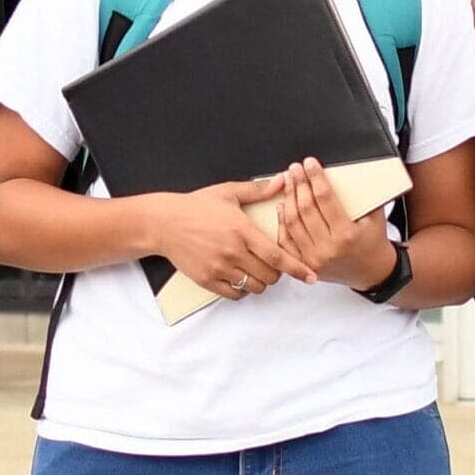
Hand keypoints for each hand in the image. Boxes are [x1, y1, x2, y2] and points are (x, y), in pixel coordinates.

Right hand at [157, 177, 316, 299]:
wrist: (164, 222)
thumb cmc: (197, 205)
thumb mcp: (228, 192)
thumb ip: (258, 190)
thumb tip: (282, 181)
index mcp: (242, 230)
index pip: (276, 255)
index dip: (297, 268)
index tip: (311, 276)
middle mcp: (232, 252)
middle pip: (269, 275)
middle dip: (278, 273)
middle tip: (275, 264)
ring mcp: (218, 268)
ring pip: (253, 287)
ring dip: (261, 282)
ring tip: (257, 270)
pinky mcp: (206, 280)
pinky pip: (234, 294)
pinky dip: (243, 290)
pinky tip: (241, 278)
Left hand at [269, 158, 395, 290]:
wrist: (373, 272)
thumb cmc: (374, 242)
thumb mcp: (375, 216)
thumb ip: (363, 195)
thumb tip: (348, 170)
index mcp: (347, 235)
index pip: (325, 198)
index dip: (315, 178)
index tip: (310, 164)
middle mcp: (328, 248)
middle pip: (306, 208)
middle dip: (299, 184)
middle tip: (295, 168)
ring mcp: (313, 259)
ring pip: (293, 222)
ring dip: (288, 198)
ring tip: (287, 181)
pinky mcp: (304, 265)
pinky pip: (286, 240)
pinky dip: (282, 221)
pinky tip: (281, 205)